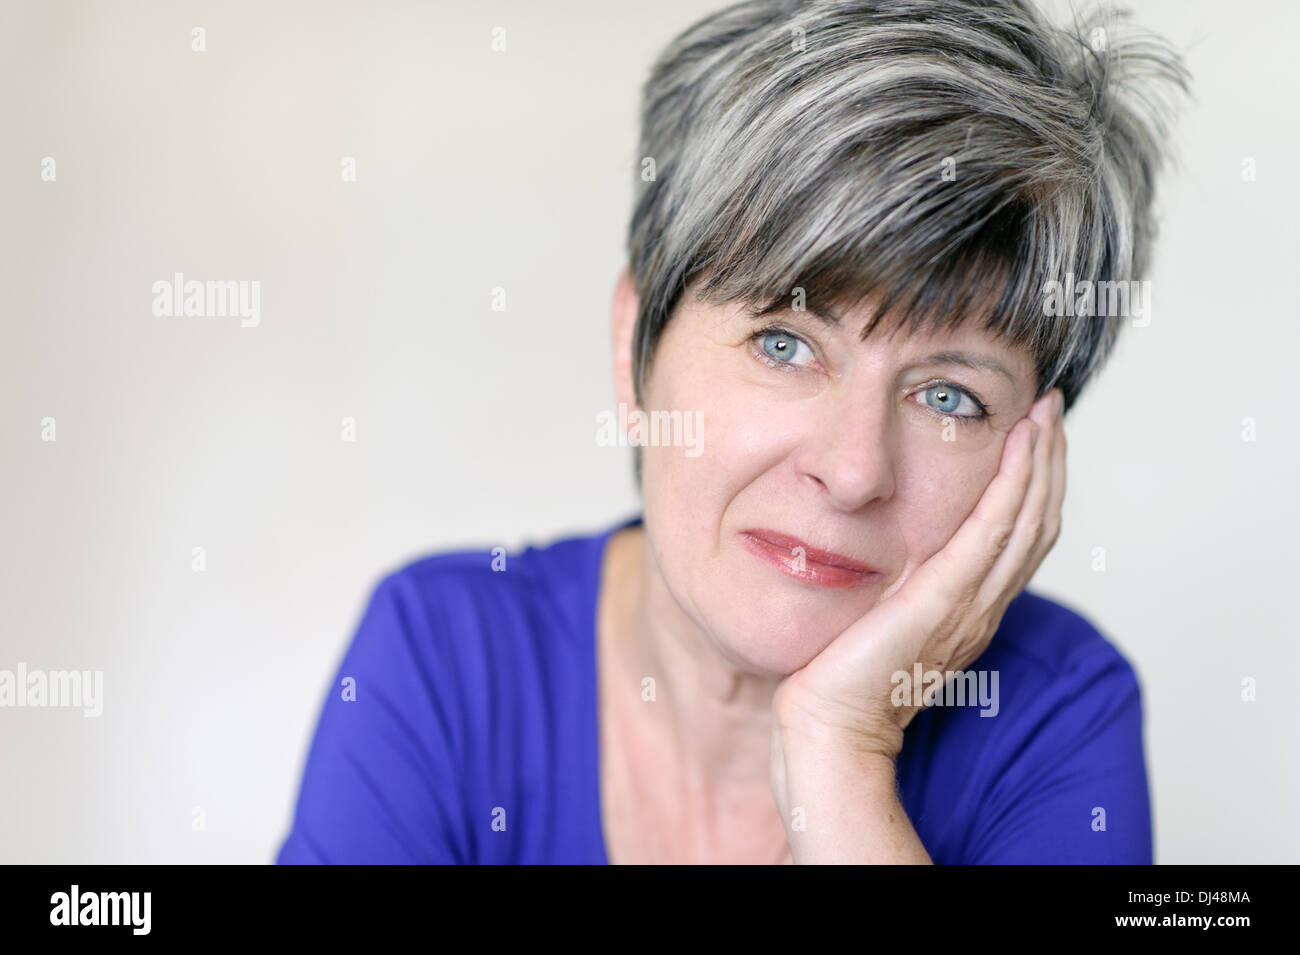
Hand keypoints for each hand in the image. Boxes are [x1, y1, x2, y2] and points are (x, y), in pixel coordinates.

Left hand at [770, 387, 1066, 759]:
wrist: (828, 731)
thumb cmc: (838, 682)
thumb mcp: (877, 621)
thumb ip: (894, 589)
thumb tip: (884, 554)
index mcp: (969, 611)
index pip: (1018, 536)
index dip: (1032, 484)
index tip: (1031, 434)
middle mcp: (981, 607)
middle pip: (1037, 522)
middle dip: (1048, 461)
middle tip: (1052, 407)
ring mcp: (970, 605)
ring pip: (1027, 519)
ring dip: (1041, 460)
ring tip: (1045, 411)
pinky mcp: (946, 599)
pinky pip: (995, 528)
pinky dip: (1015, 481)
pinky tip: (1020, 441)